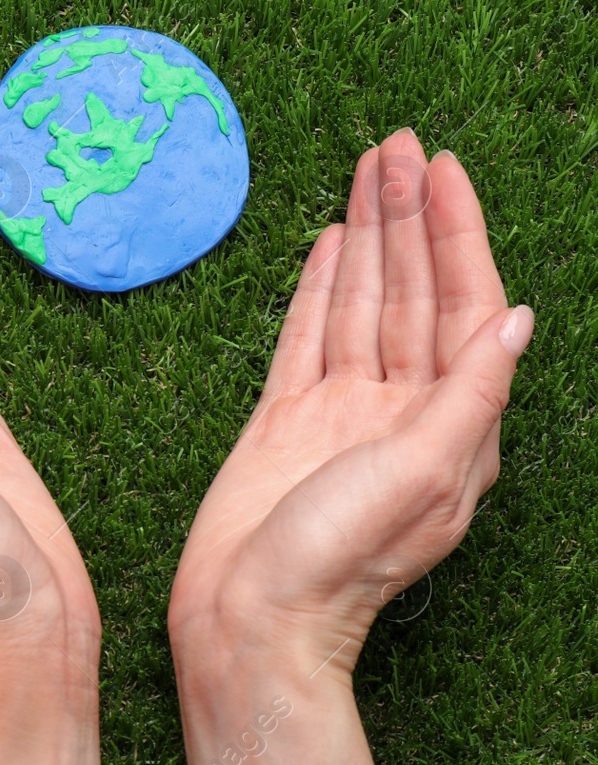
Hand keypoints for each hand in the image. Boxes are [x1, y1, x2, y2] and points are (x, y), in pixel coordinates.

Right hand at [171, 128, 531, 669]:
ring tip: (364, 169)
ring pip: (361, 304)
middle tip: (394, 145)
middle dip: (407, 217)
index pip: (465, 307)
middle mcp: (401, 410)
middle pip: (412, 292)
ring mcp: (339, 412)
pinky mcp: (283, 419)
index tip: (442, 171)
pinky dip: (320, 289)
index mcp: (451, 425)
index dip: (457, 235)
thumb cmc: (338, 561)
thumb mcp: (423, 473)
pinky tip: (328, 246)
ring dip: (366, 237)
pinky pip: (306, 337)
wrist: (247, 620)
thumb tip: (517, 320)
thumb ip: (470, 393)